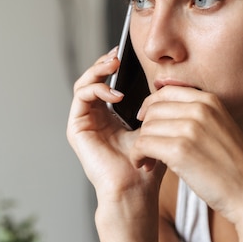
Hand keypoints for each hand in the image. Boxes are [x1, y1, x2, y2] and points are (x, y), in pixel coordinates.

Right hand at [67, 48, 164, 204]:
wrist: (136, 189)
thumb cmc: (148, 164)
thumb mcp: (154, 127)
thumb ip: (154, 105)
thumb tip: (166, 81)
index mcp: (110, 116)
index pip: (107, 81)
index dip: (113, 65)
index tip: (127, 53)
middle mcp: (94, 117)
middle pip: (92, 78)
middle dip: (104, 63)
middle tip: (118, 54)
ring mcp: (84, 122)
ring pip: (84, 84)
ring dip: (98, 70)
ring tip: (114, 65)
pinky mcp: (76, 128)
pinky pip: (81, 97)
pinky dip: (96, 89)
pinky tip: (115, 93)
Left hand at [132, 86, 242, 227]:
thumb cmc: (235, 167)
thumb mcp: (219, 128)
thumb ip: (195, 116)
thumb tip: (160, 111)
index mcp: (210, 101)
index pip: (165, 92)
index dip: (150, 106)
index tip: (146, 121)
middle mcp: (199, 110)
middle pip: (152, 110)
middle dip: (145, 129)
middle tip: (148, 149)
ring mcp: (190, 128)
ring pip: (146, 128)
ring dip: (141, 145)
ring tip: (148, 161)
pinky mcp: (180, 151)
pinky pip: (142, 145)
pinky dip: (138, 156)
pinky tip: (145, 166)